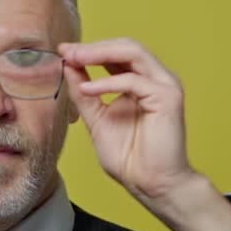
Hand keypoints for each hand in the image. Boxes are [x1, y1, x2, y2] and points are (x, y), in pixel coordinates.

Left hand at [58, 38, 195, 203]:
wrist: (151, 184)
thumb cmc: (130, 159)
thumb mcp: (97, 120)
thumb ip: (85, 94)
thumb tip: (68, 67)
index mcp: (141, 82)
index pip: (116, 54)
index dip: (89, 50)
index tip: (62, 51)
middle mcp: (155, 79)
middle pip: (125, 46)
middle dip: (93, 47)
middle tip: (66, 51)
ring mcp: (164, 86)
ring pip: (133, 53)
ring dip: (100, 53)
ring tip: (74, 59)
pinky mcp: (168, 97)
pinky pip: (134, 80)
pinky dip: (108, 82)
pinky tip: (88, 89)